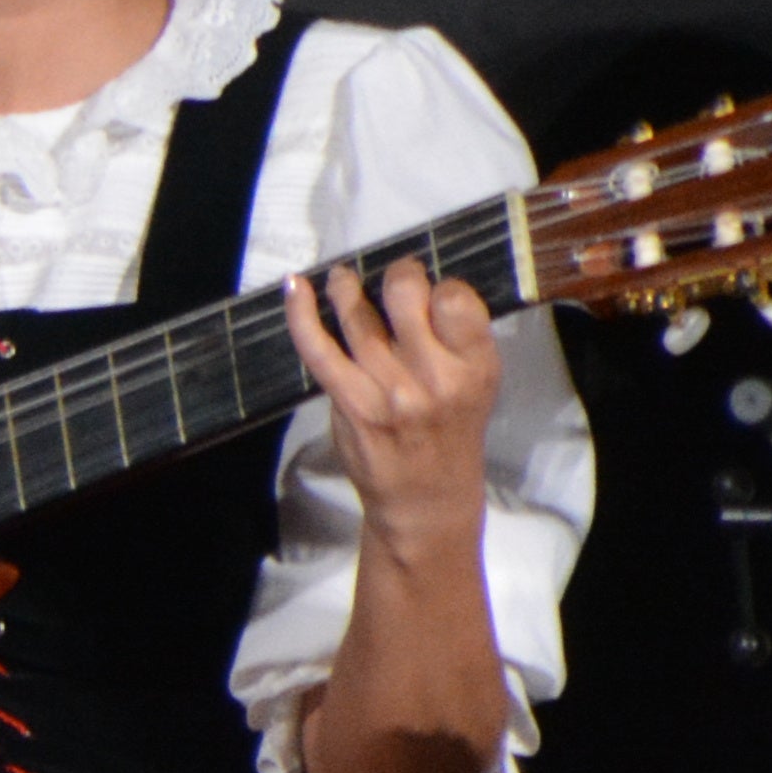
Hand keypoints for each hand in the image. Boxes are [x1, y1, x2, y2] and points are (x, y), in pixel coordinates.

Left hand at [282, 259, 502, 551]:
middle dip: (397, 274)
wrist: (425, 497)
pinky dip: (300, 313)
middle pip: (405, 295)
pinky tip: (294, 288)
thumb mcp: (477, 385)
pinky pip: (318, 347)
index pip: (456, 298)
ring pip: (359, 316)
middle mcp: (435, 375)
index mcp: (476, 365)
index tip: (430, 290)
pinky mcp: (350, 402)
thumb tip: (422, 287)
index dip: (439, 285)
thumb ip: (456, 341)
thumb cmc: (450, 434)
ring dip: (345, 287)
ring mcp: (389, 389)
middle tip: (393, 276)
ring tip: (342, 278)